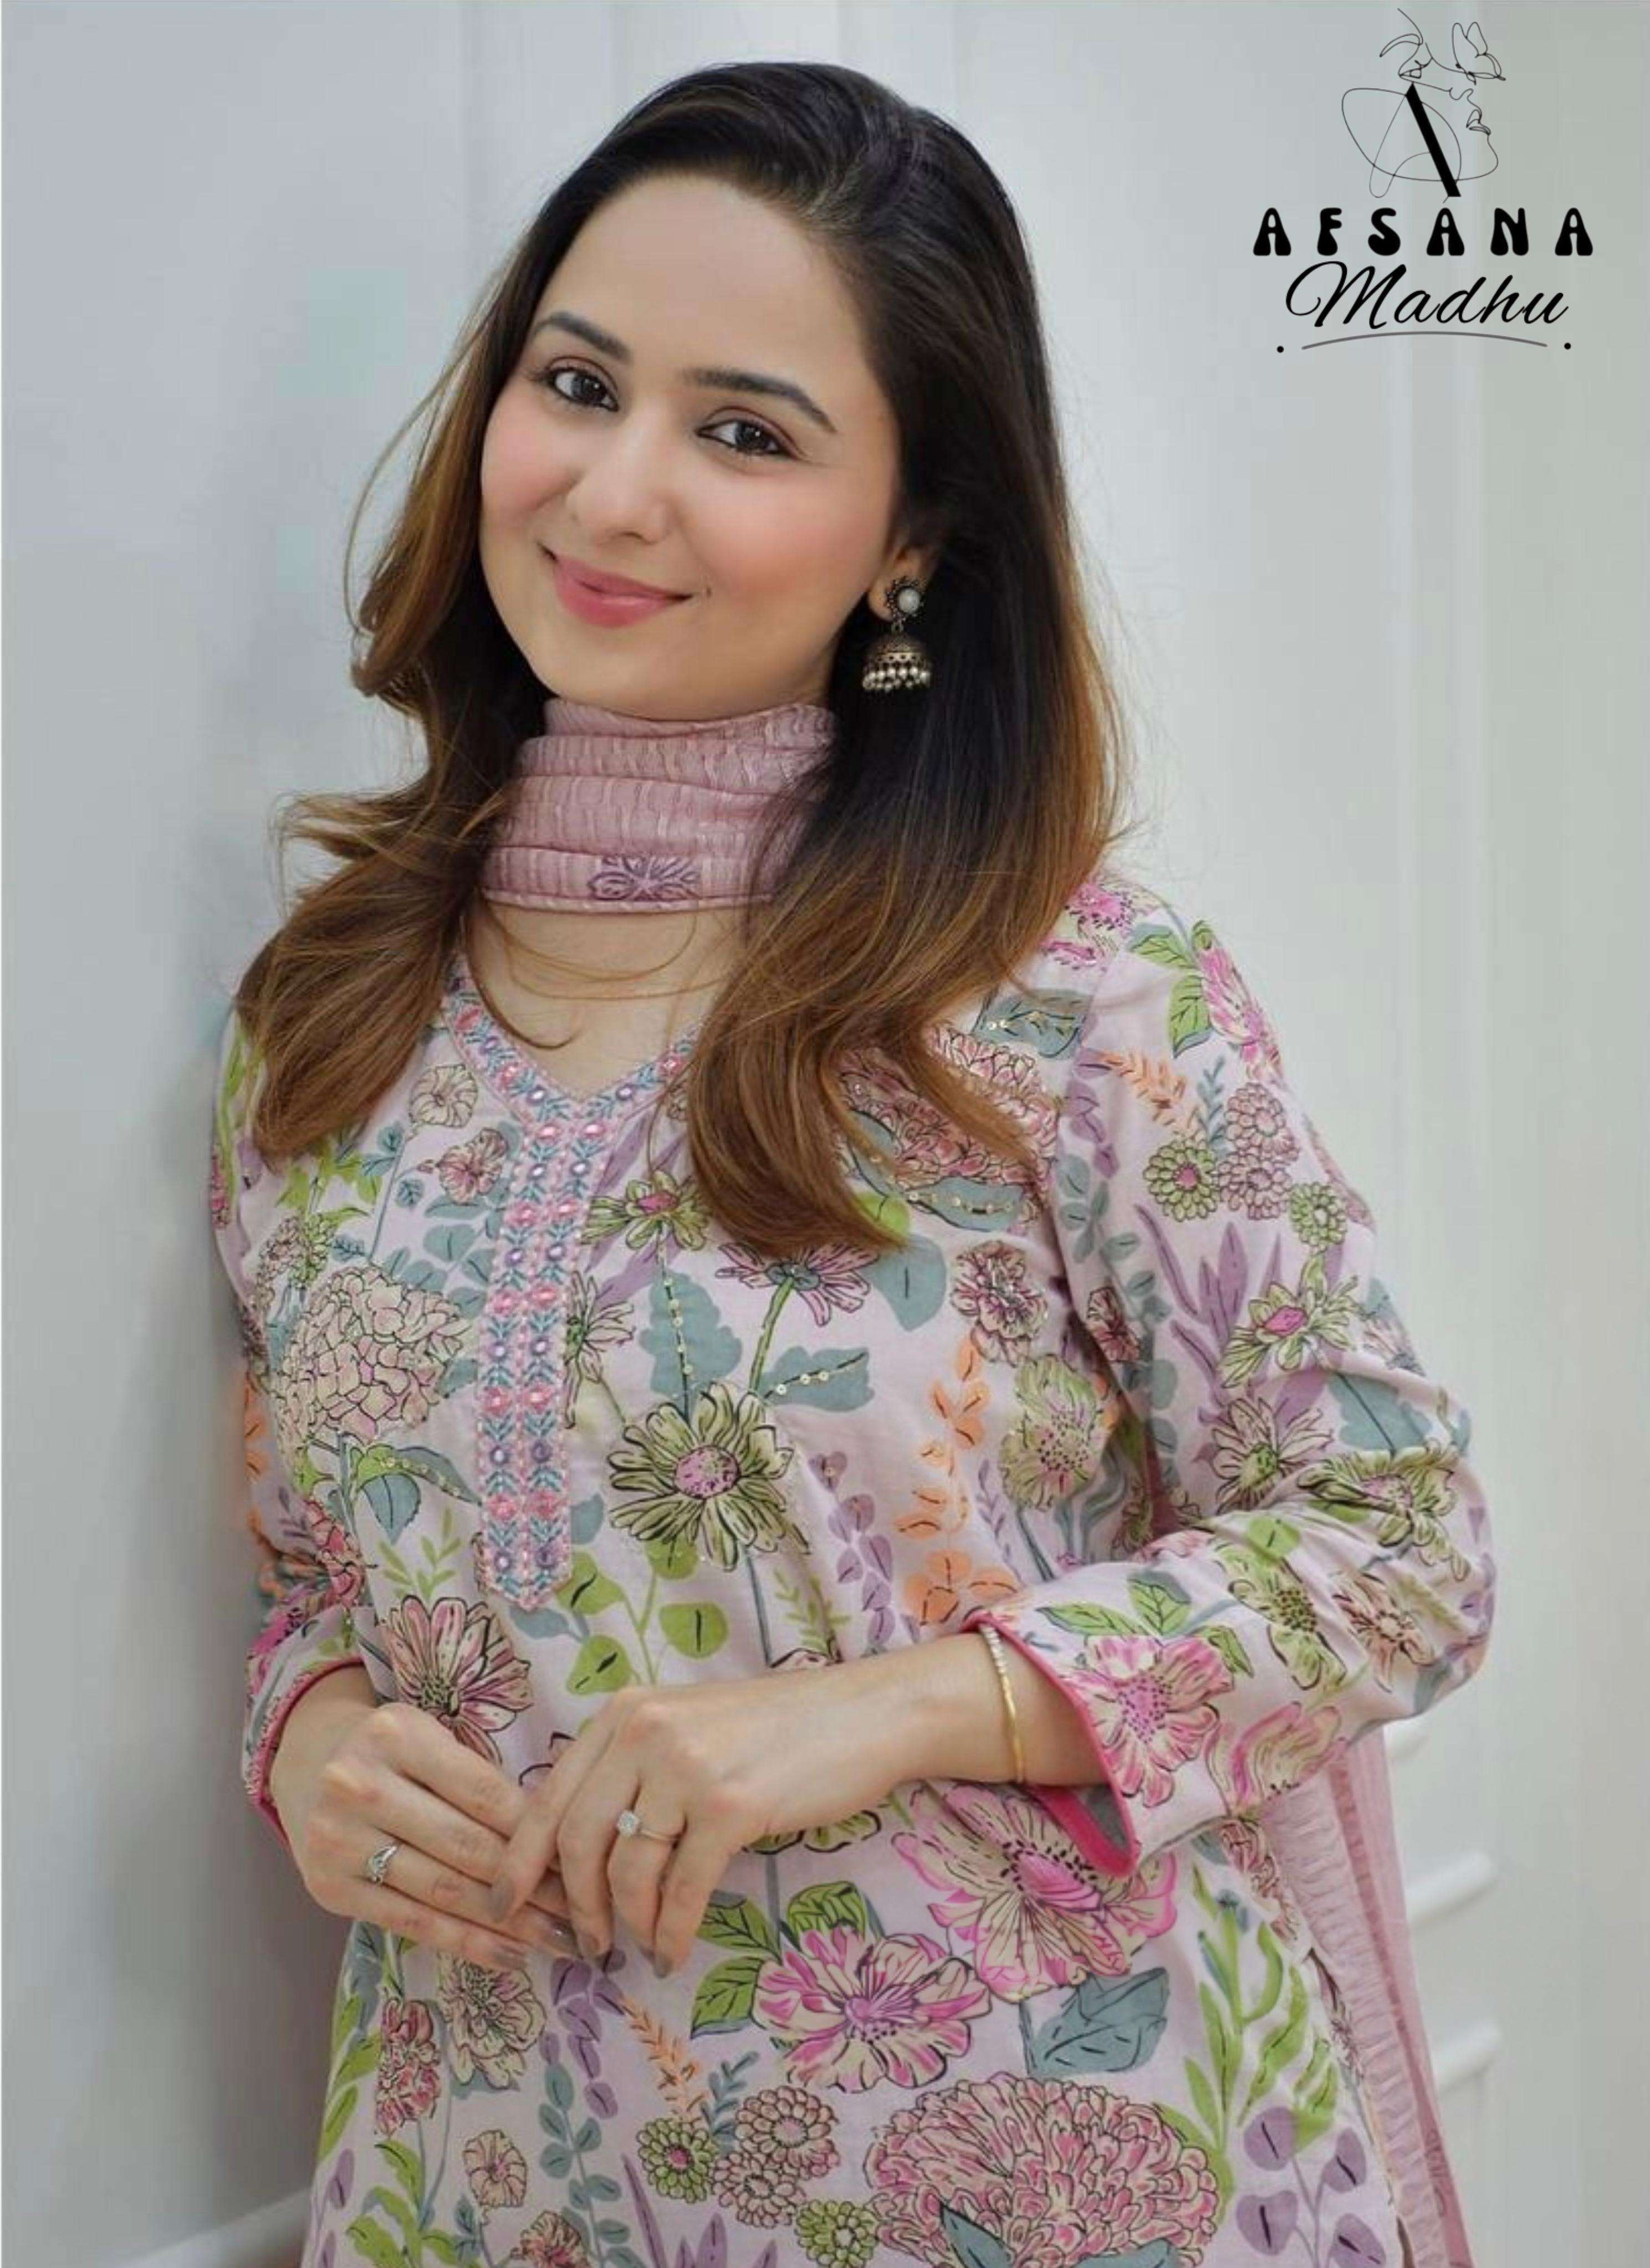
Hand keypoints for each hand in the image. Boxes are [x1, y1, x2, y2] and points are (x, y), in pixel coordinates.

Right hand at [277, 1694, 579, 1972]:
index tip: (584, 1861)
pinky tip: (510, 1955)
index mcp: (398, 1735)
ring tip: (559, 1941)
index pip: (485, 1793)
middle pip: (466, 1846)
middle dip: (532, 1885)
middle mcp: (360, 1785)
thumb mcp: (434, 1741)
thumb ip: (482, 1780)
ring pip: (442, 1891)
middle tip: (583, 1912)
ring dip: (508, 1923)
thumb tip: (561, 1838)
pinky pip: (411, 1923)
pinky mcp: (328, 1888)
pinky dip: (466, 1943)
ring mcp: (338, 1840)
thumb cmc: (394, 1753)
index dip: (539, 1832)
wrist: (309, 1764)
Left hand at [485, 1658, 913, 1975]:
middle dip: (574, 1906)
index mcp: (625, 1712)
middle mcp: (645, 1731)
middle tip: (586, 1945)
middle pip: (575, 1839)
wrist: (862, 1714)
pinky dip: (670, 1931)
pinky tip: (674, 1950)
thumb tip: (580, 1852)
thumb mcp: (687, 1728)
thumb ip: (631, 1770)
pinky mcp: (731, 1806)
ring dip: (627, 1924)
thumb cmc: (774, 1729)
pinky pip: (680, 1889)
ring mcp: (688, 1767)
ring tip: (638, 1947)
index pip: (547, 1795)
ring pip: (626, 1869)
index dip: (519, 1860)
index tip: (502, 1905)